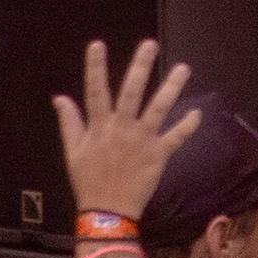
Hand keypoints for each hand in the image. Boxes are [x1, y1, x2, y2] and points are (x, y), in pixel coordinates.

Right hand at [51, 40, 198, 222]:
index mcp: (100, 126)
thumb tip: (59, 98)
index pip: (95, 90)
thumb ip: (69, 122)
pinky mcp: (158, 155)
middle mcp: (122, 129)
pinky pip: (175, 137)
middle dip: (141, 66)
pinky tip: (197, 113)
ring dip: (171, 87)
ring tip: (183, 68)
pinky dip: (187, 126)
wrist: (108, 212)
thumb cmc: (88, 181)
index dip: (95, 67)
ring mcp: (142, 141)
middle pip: (132, 91)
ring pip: (159, 108)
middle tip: (150, 44)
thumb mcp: (72, 151)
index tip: (97, 45)